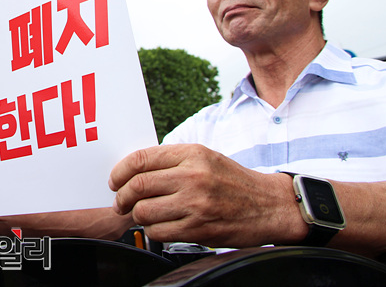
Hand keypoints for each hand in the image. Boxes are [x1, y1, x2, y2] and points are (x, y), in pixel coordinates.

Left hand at [108, 144, 305, 247]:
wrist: (270, 205)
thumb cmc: (234, 181)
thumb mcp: (205, 158)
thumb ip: (172, 160)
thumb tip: (134, 170)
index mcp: (192, 154)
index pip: (141, 159)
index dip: (119, 171)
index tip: (114, 180)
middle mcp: (193, 176)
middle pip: (137, 186)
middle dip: (122, 197)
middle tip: (121, 202)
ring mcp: (196, 204)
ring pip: (144, 211)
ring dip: (138, 216)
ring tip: (144, 214)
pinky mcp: (199, 229)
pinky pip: (160, 232)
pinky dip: (154, 231)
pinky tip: (162, 225)